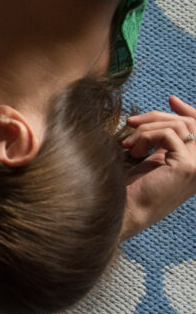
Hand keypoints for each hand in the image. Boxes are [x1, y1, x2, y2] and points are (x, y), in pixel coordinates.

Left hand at [120, 95, 195, 238]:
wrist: (124, 213)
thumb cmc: (133, 187)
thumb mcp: (154, 155)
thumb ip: (165, 136)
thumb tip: (173, 102)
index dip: (189, 111)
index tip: (171, 100)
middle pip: (189, 123)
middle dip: (157, 117)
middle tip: (132, 122)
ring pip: (180, 126)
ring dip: (147, 128)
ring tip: (128, 144)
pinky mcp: (187, 167)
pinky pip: (169, 135)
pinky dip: (147, 136)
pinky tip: (133, 151)